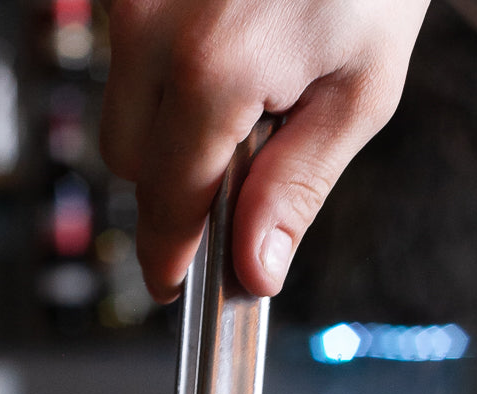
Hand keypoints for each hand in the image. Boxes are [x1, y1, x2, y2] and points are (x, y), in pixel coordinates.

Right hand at [100, 0, 430, 302]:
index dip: (170, 255)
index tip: (173, 285)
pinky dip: (162, 72)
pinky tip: (221, 45)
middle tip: (245, 157)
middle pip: (129, 163)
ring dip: (165, 125)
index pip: (168, 201)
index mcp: (214, 70)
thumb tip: (254, 269)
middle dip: (175, 182)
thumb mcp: (358, 93)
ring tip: (243, 84)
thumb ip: (297, 188)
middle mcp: (152, 25)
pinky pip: (125, 55)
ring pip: (119, 110)